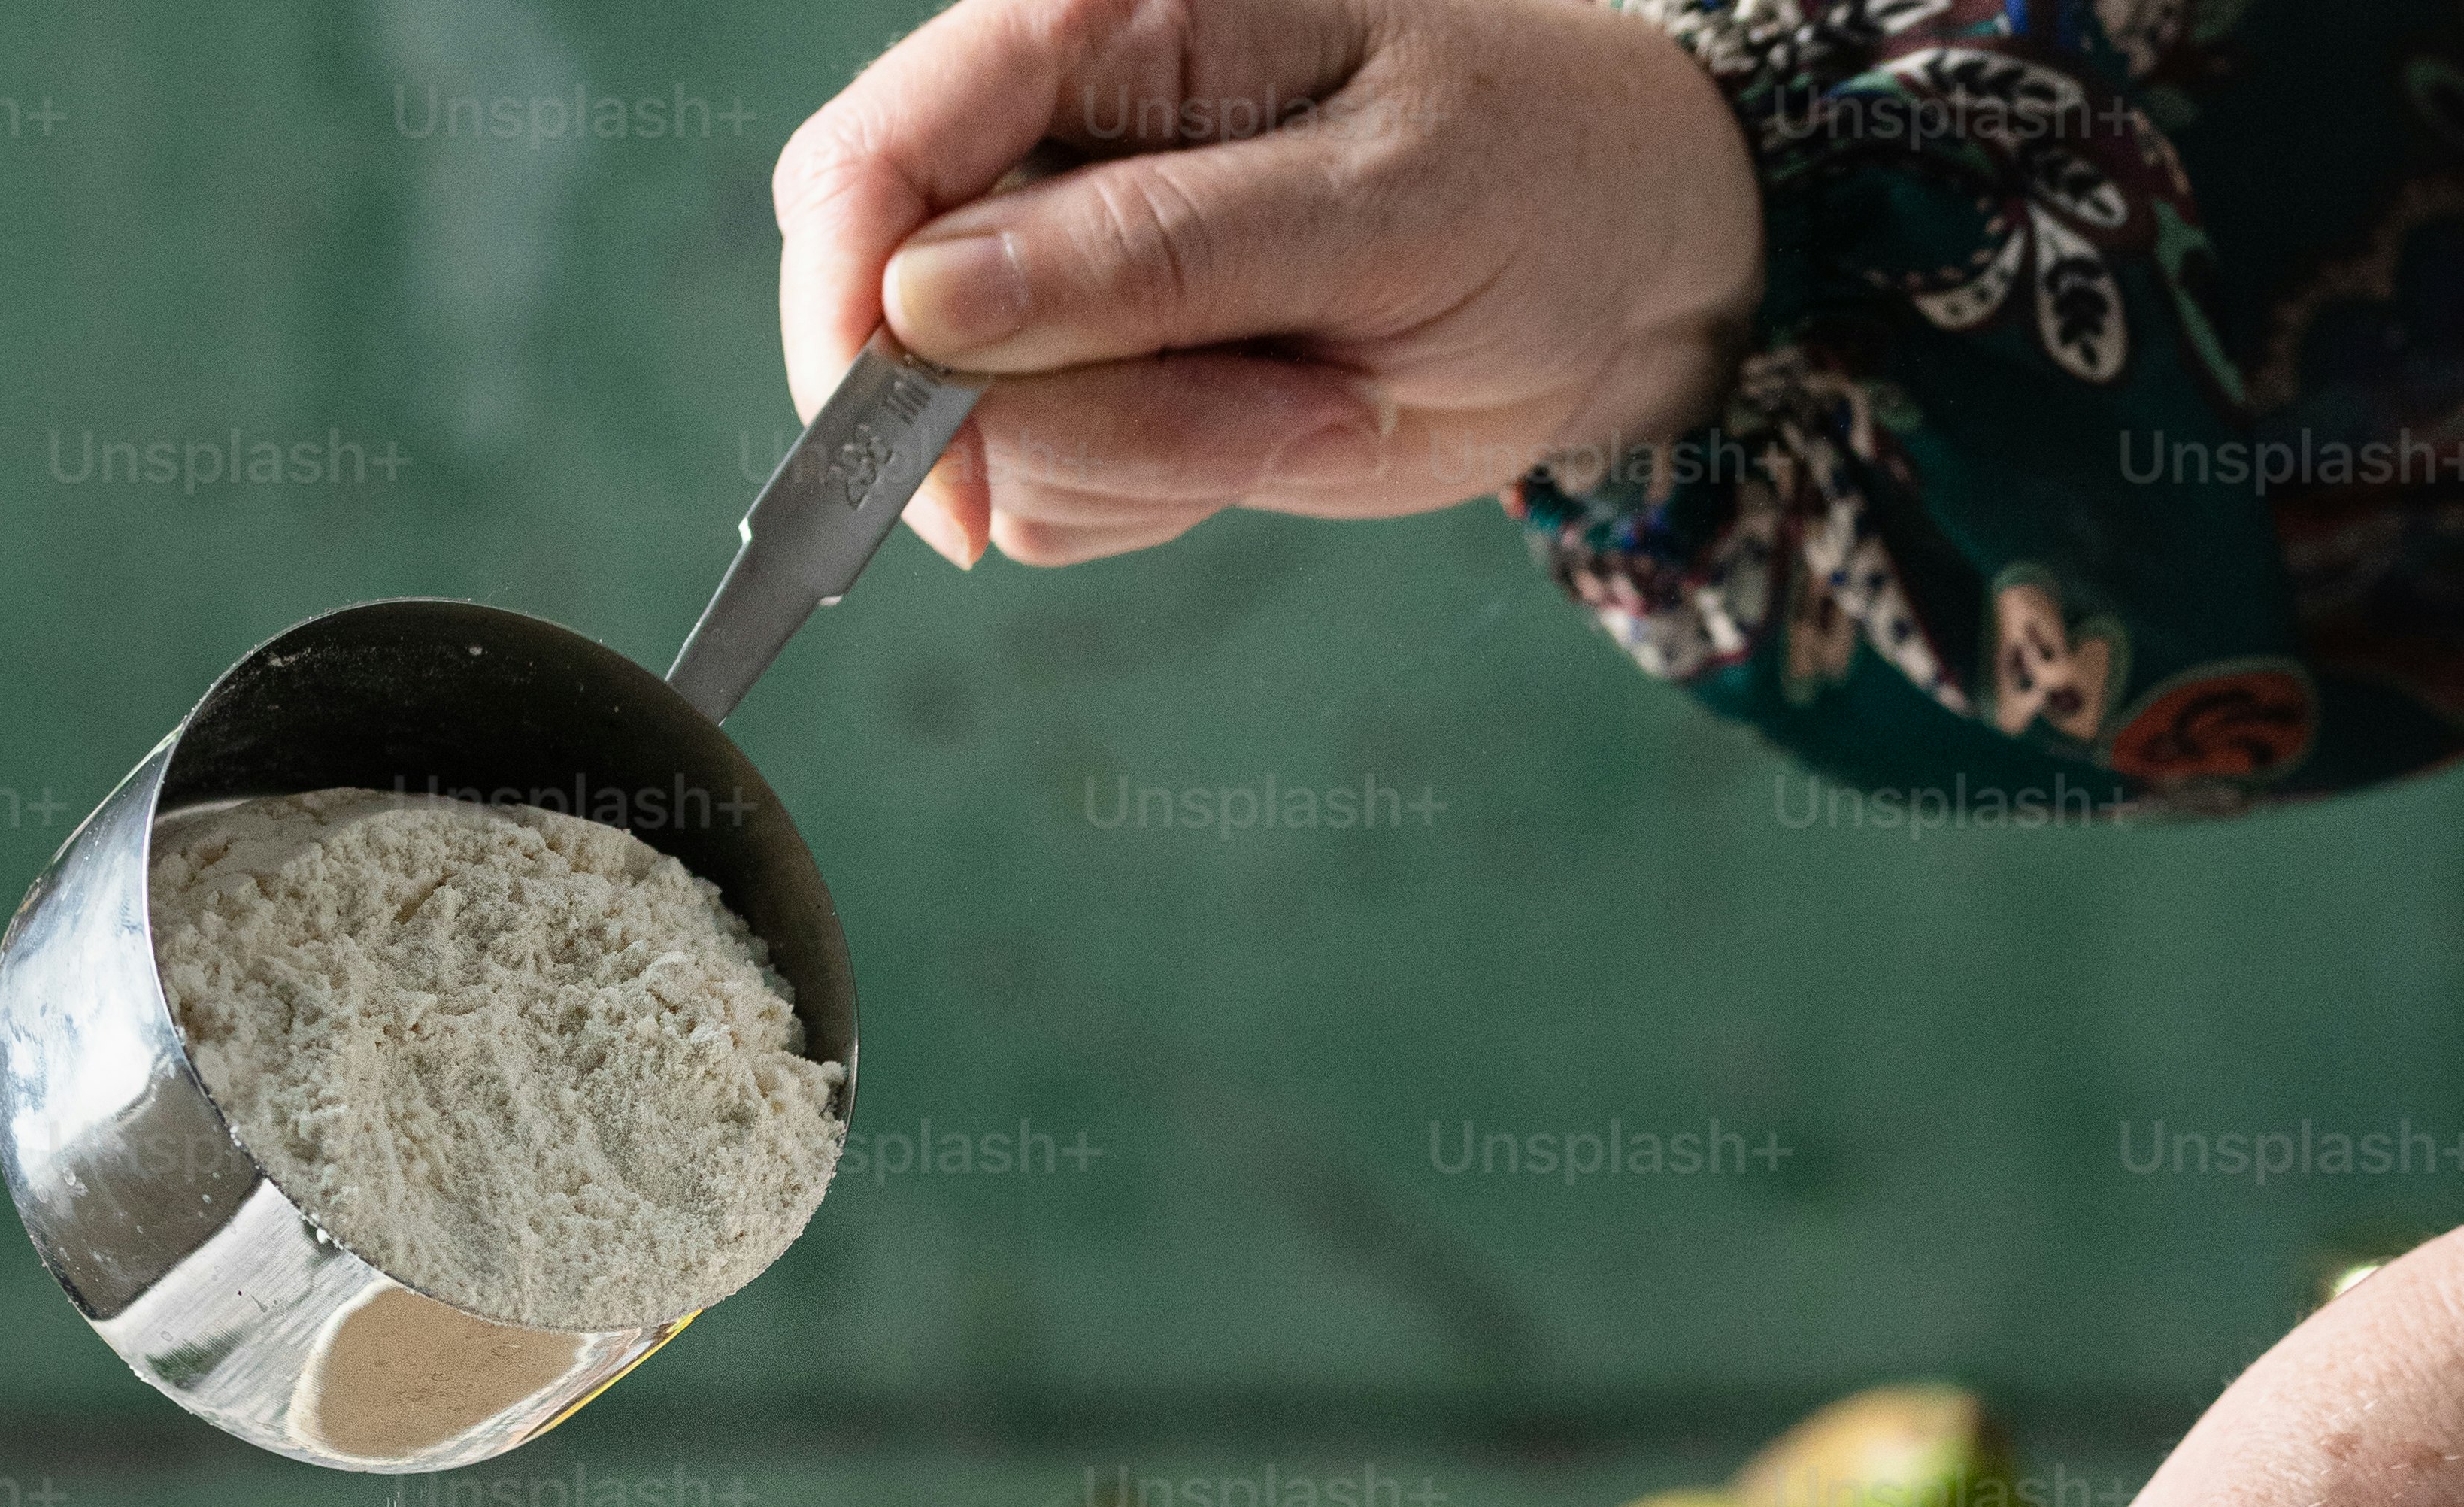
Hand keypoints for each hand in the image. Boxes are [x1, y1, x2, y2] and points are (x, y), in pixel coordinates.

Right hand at [773, 0, 1762, 568]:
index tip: (937, 478)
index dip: (851, 324)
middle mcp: (1047, 146)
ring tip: (1316, 401)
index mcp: (1092, 24)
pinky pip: (1053, 501)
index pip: (864, 167)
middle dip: (1076, 421)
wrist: (1612, 262)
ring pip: (980, 441)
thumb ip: (1148, 253)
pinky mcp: (1098, 388)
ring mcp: (1059, 277)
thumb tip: (922, 308)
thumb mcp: (1373, 208)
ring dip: (1156, 467)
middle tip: (1279, 412)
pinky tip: (1280, 425)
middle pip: (902, 332)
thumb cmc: (1527, 179)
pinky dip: (1168, 497)